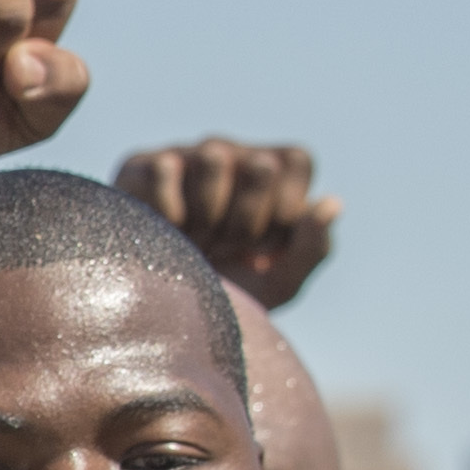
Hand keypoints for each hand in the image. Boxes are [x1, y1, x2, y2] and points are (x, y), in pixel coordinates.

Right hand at [116, 139, 337, 307]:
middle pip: (260, 165)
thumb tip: (329, 202)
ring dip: (206, 214)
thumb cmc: (223, 293)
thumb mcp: (277, 284)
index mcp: (269, 171)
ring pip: (213, 158)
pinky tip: (162, 232)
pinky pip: (165, 171)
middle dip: (245, 221)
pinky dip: (168, 214)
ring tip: (195, 240)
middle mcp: (230, 154)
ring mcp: (185, 155)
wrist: (155, 316)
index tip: (262, 245)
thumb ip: (313, 248)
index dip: (282, 209)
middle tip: (225, 247)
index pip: (294, 160)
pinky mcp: (140, 165)